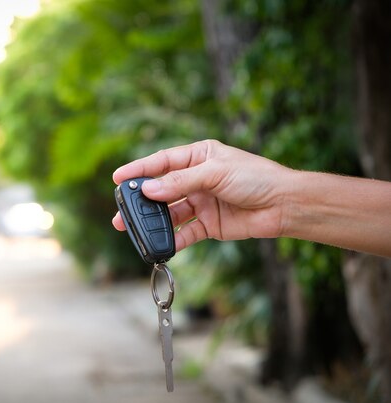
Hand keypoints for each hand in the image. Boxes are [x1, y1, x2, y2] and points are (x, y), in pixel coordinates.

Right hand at [112, 140, 293, 250]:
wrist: (284, 206)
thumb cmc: (256, 178)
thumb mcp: (215, 173)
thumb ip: (180, 182)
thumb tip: (149, 190)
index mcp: (199, 157)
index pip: (162, 162)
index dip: (139, 170)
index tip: (118, 178)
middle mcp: (197, 179)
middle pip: (162, 190)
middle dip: (141, 200)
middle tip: (121, 210)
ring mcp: (202, 203)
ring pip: (170, 213)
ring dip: (152, 221)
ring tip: (133, 228)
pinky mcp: (208, 225)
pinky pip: (185, 233)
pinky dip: (172, 239)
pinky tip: (160, 244)